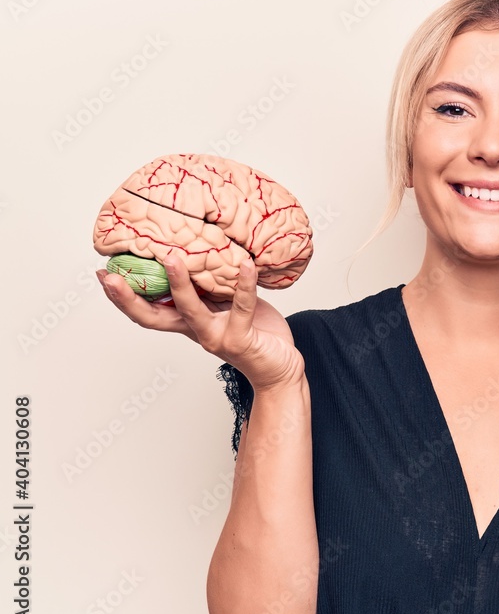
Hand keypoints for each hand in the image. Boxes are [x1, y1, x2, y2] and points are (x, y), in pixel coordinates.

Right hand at [96, 255, 302, 391]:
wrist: (280, 366)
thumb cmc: (255, 331)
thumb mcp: (226, 302)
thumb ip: (211, 284)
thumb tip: (198, 248)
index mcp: (188, 322)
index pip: (147, 311)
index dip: (123, 296)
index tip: (103, 274)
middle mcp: (196, 331)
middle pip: (153, 317)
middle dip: (129, 297)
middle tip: (111, 276)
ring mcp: (217, 337)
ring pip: (191, 311)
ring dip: (180, 285)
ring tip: (172, 258)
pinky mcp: (241, 340)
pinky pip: (242, 307)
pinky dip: (245, 284)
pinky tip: (247, 264)